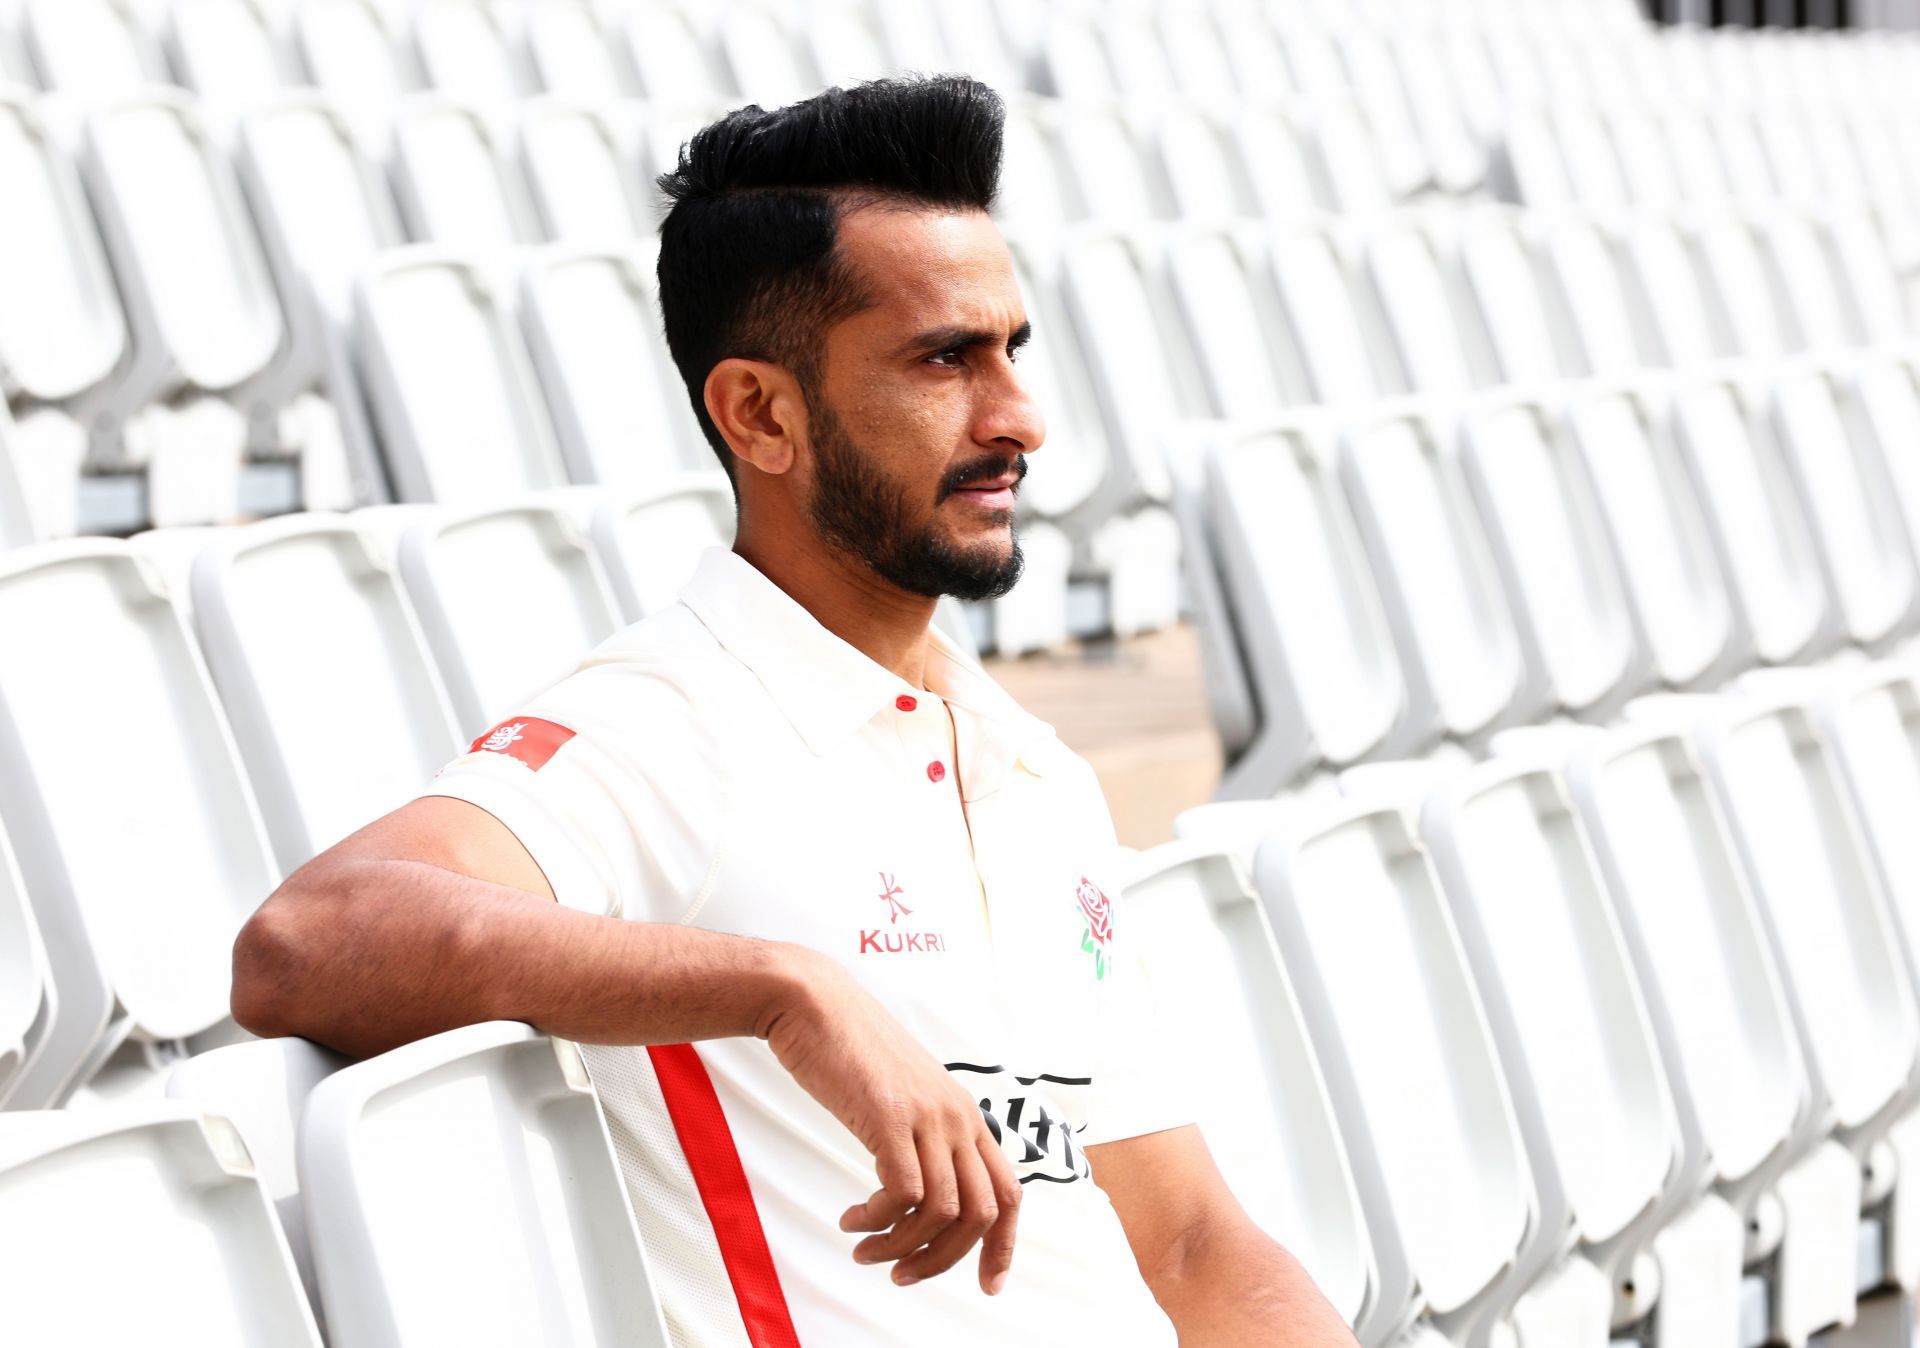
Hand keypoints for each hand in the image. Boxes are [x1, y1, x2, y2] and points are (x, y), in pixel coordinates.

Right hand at [759, 948, 1021, 1293]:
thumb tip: (917, 1192)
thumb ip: (919, 1134)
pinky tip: (850, 1220)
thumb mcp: (901, 1095)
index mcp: (964, 1113)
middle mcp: (957, 1116)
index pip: (1009, 1191)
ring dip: (901, 1247)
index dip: (1004, 1246)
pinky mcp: (890, 1116)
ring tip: (865, 1251)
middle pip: (983, 1213)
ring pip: (942, 1213)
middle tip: (902, 1275)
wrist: (813, 1001)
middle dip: (946, 1260)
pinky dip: (876, 1222)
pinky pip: (901, 1195)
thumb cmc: (848, 1049)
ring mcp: (927, 1115)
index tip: (988, 1285)